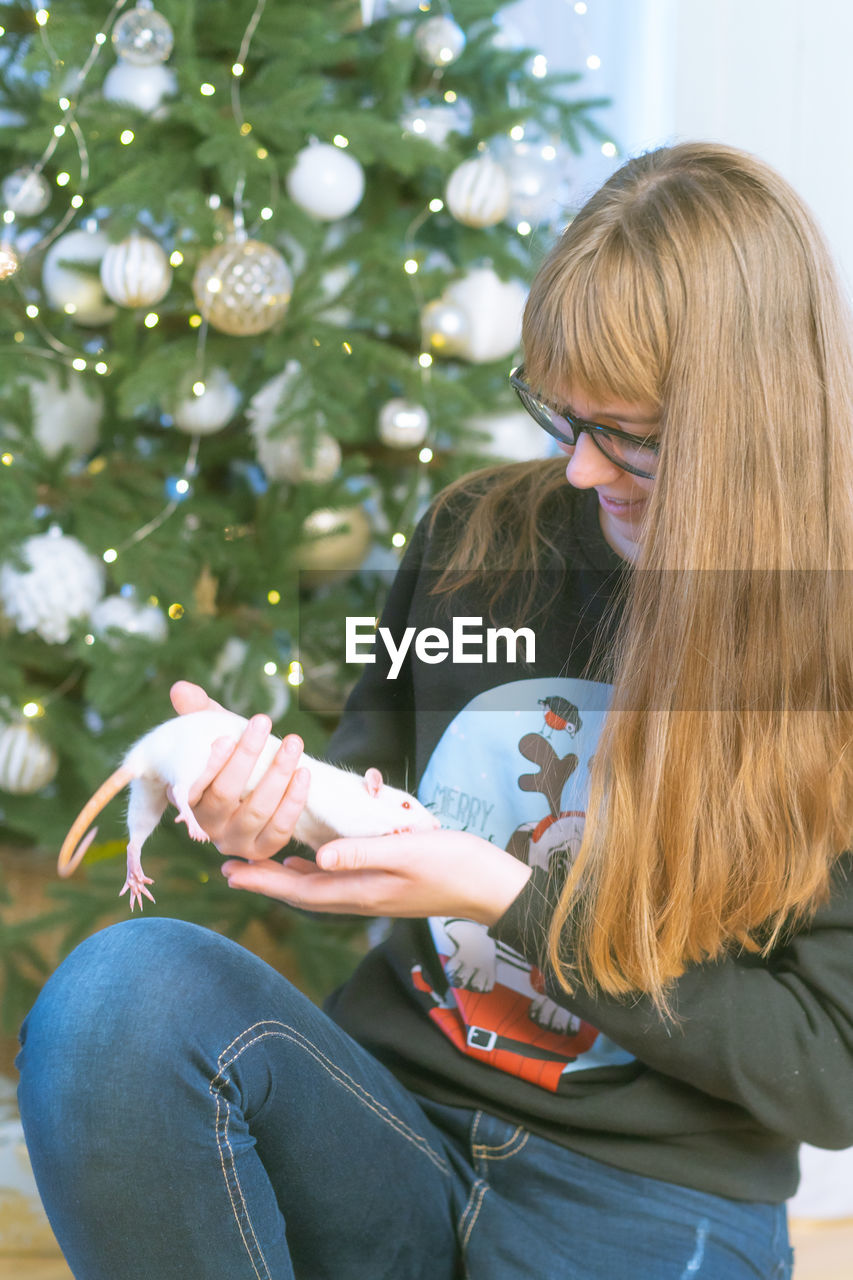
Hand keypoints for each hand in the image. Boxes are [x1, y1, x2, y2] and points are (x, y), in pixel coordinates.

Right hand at [169, 680, 310, 860]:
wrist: (262, 788)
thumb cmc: (233, 756)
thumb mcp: (216, 732)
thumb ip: (199, 712)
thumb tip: (181, 688)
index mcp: (189, 799)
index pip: (193, 785)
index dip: (209, 764)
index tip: (225, 737)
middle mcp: (208, 825)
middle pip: (225, 794)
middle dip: (246, 756)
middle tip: (263, 721)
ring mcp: (235, 842)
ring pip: (256, 811)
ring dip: (277, 774)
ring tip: (293, 742)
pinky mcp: (263, 850)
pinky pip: (280, 829)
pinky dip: (293, 801)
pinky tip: (304, 773)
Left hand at [220, 829, 532, 926]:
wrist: (490, 887)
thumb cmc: (455, 864)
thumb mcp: (409, 851)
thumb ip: (363, 853)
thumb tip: (318, 859)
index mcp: (362, 891)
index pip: (300, 890)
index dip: (263, 881)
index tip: (229, 872)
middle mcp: (362, 898)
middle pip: (302, 892)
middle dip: (265, 881)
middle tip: (229, 868)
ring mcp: (374, 895)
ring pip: (318, 888)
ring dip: (286, 878)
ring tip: (259, 866)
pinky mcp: (386, 886)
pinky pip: (339, 882)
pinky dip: (316, 872)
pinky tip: (311, 861)